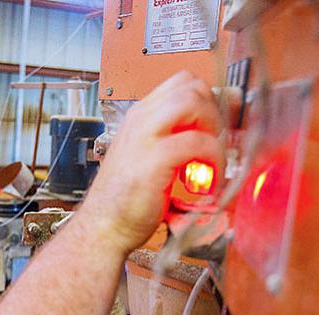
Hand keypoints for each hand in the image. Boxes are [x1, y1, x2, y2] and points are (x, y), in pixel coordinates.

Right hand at [79, 71, 222, 255]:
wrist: (103, 227)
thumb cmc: (125, 201)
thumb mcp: (147, 160)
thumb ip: (172, 144)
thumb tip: (208, 138)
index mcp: (139, 119)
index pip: (182, 83)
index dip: (207, 102)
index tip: (214, 129)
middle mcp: (141, 121)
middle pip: (191, 86)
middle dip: (214, 114)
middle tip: (212, 146)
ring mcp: (145, 137)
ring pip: (194, 102)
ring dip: (213, 130)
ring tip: (209, 161)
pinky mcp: (154, 159)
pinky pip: (197, 142)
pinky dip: (213, 161)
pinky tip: (206, 182)